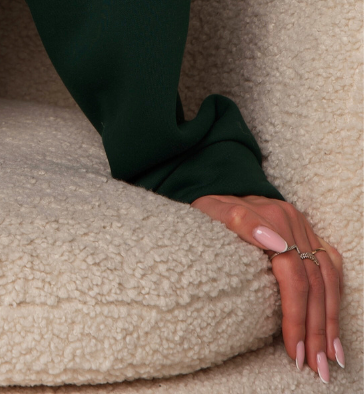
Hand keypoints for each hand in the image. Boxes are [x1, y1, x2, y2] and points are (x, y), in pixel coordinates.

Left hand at [192, 194, 343, 378]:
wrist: (217, 182)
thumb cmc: (211, 204)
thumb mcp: (213, 211)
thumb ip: (242, 224)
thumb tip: (276, 244)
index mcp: (274, 219)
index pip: (294, 277)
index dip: (296, 316)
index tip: (293, 350)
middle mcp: (294, 223)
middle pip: (314, 284)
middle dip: (317, 329)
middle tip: (316, 365)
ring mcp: (304, 228)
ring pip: (328, 279)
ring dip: (331, 320)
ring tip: (330, 355)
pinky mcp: (308, 234)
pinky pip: (330, 265)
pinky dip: (335, 295)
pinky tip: (334, 321)